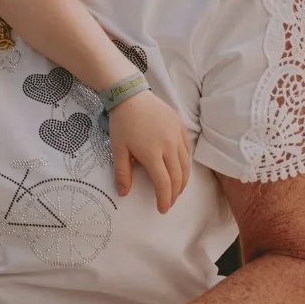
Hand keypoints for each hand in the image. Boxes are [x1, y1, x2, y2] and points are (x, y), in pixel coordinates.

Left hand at [109, 88, 191, 211]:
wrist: (130, 95)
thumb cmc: (122, 122)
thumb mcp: (117, 148)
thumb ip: (122, 172)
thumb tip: (124, 194)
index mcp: (152, 152)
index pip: (164, 183)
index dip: (165, 199)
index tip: (162, 208)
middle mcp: (169, 145)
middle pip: (178, 177)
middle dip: (174, 193)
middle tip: (169, 201)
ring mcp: (177, 135)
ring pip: (186, 165)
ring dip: (183, 181)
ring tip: (175, 189)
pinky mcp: (181, 126)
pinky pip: (187, 150)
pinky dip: (185, 163)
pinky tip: (179, 168)